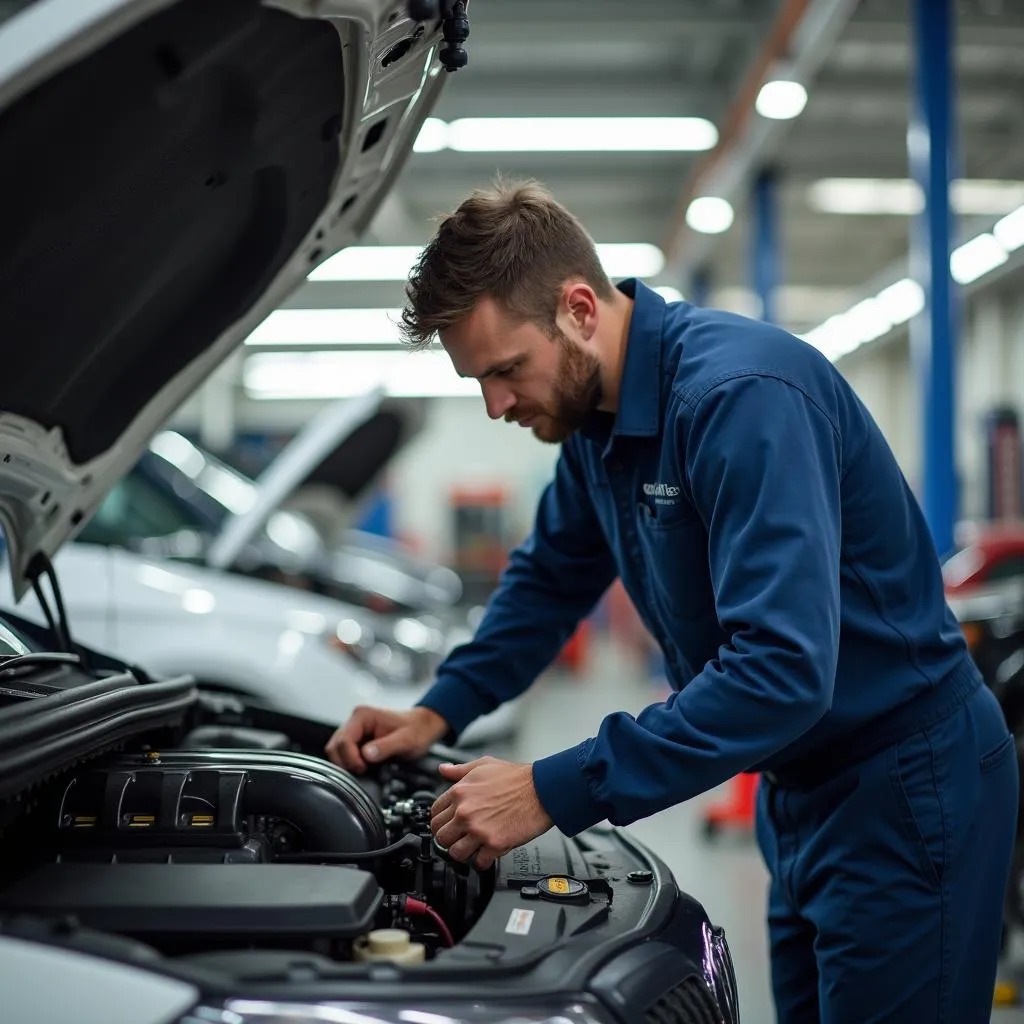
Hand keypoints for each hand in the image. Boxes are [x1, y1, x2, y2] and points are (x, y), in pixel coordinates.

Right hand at [325, 705, 448, 772]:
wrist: (423, 727)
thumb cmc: (417, 730)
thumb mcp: (406, 740)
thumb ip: (386, 747)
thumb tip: (366, 755)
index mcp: (363, 715)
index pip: (343, 740)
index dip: (350, 758)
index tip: (363, 768)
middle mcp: (355, 721)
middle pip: (335, 746)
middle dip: (346, 762)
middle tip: (363, 771)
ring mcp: (354, 730)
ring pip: (337, 751)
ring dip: (347, 763)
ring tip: (365, 769)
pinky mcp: (357, 740)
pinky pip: (344, 754)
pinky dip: (351, 763)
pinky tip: (365, 767)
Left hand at [430, 755, 553, 869]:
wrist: (542, 790)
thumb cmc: (517, 778)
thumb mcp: (484, 765)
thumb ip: (460, 770)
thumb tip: (444, 770)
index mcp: (460, 792)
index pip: (434, 814)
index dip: (441, 820)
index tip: (448, 824)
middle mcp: (465, 812)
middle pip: (440, 836)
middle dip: (449, 838)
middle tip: (459, 837)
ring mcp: (478, 830)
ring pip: (454, 853)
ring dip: (463, 852)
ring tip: (472, 847)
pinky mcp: (494, 844)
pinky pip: (478, 863)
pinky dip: (482, 861)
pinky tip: (487, 853)